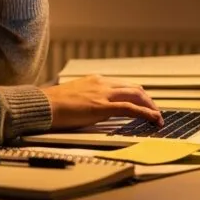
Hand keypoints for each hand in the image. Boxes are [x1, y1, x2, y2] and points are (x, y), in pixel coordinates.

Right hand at [41, 75, 163, 130]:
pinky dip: (145, 113)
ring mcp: (103, 94)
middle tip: (155, 112)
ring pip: (136, 95)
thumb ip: (88, 100)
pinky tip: (153, 119)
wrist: (42, 105)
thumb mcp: (74, 98)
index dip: (137, 95)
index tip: (144, 104)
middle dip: (148, 100)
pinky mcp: (102, 106)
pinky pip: (130, 109)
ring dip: (150, 106)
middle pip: (134, 88)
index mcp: (95, 81)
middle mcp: (102, 83)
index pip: (123, 86)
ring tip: (157, 117)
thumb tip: (95, 109)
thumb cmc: (53, 105)